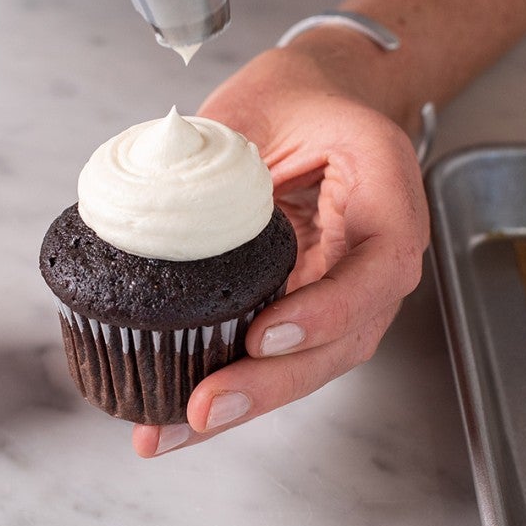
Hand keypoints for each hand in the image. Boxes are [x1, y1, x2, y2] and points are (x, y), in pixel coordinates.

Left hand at [131, 31, 430, 456]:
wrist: (324, 99)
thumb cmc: (301, 94)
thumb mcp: (265, 102)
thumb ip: (219, 152)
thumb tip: (138, 205)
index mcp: (387, 195)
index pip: (375, 270)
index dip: (325, 311)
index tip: (263, 334)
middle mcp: (377, 254)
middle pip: (343, 339)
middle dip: (272, 383)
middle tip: (205, 408)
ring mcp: (343, 287)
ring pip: (310, 361)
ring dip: (245, 401)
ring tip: (173, 431)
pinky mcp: (305, 304)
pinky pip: (278, 352)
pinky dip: (232, 383)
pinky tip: (178, 414)